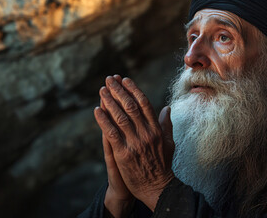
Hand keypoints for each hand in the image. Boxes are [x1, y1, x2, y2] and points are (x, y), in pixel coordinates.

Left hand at [95, 75, 174, 210]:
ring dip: (109, 101)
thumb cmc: (163, 164)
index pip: (144, 103)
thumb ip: (166, 124)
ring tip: (101, 90)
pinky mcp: (123, 153)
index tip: (125, 79)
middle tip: (109, 79)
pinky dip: (103, 120)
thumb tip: (167, 108)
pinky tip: (96, 110)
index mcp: (156, 129)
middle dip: (119, 90)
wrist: (157, 187)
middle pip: (130, 106)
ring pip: (120, 117)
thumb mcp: (169, 142)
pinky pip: (112, 133)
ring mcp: (135, 143)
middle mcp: (146, 133)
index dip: (134, 89)